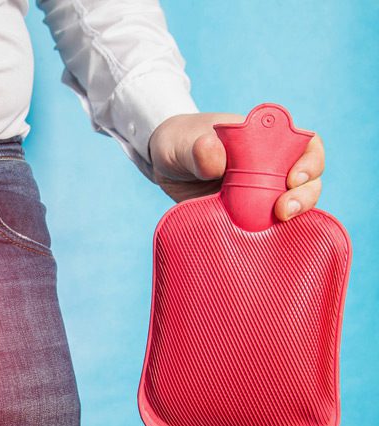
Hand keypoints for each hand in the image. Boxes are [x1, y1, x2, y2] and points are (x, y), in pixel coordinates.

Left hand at [148, 112, 324, 220]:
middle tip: (284, 210)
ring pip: (294, 204)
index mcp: (266, 138)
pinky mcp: (249, 214)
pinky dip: (271, 233)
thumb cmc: (179, 143)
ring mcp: (263, 191)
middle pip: (308, 180)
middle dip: (305, 195)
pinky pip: (269, 225)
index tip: (293, 177)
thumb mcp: (183, 143)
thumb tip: (214, 154)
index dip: (310, 161)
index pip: (305, 145)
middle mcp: (272, 165)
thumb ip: (198, 149)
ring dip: (294, 215)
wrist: (163, 165)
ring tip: (279, 220)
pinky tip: (263, 240)